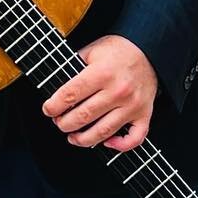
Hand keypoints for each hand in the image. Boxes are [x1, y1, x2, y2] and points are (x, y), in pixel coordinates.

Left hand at [42, 35, 155, 150]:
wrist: (149, 51)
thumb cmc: (118, 52)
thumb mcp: (92, 51)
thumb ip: (73, 66)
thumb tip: (54, 87)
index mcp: (102, 72)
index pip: (70, 94)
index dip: (54, 106)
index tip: (48, 110)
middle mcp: (118, 90)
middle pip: (83, 116)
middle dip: (64, 124)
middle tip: (58, 122)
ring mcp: (133, 105)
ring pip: (103, 132)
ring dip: (82, 139)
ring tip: (72, 137)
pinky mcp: (144, 114)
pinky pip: (134, 139)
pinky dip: (120, 146)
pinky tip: (107, 143)